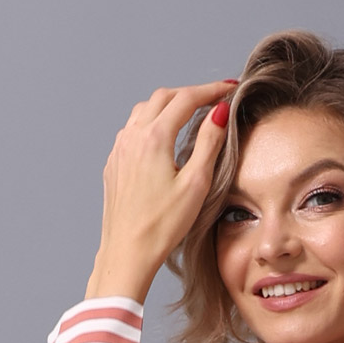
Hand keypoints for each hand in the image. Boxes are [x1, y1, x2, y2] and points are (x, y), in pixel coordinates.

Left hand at [84, 79, 236, 302]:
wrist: (127, 253)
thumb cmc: (162, 226)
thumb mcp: (196, 184)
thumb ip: (209, 143)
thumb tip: (220, 112)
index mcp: (154, 138)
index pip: (187, 99)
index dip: (211, 90)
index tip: (229, 89)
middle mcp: (132, 137)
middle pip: (163, 97)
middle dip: (189, 94)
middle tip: (212, 99)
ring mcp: (119, 150)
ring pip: (144, 111)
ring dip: (167, 106)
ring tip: (188, 114)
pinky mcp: (114, 165)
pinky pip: (132, 131)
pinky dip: (150, 124)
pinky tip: (162, 139)